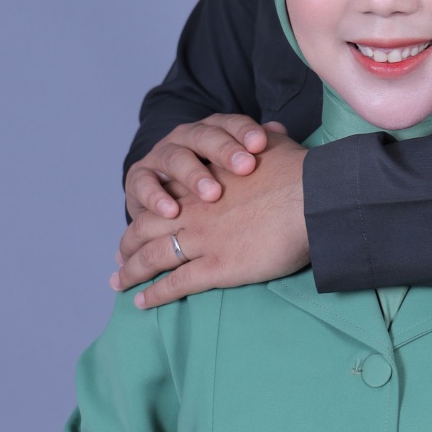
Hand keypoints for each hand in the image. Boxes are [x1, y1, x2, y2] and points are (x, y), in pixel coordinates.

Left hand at [114, 130, 309, 307]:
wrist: (313, 197)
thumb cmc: (299, 171)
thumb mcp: (276, 146)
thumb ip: (265, 139)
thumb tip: (271, 129)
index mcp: (205, 181)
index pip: (164, 196)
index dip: (148, 210)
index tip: (139, 222)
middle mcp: (195, 210)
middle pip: (147, 227)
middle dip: (128, 245)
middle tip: (118, 259)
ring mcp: (202, 239)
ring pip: (153, 256)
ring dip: (132, 271)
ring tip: (119, 282)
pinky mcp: (216, 267)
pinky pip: (175, 283)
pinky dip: (155, 294)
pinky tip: (141, 302)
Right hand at [125, 114, 272, 221]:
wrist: (171, 200)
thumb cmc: (216, 184)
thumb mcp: (237, 168)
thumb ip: (258, 148)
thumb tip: (280, 130)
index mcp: (213, 131)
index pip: (230, 123)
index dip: (244, 132)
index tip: (261, 145)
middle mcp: (185, 138)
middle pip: (204, 136)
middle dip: (224, 150)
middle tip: (245, 167)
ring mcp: (160, 156)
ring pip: (175, 157)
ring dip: (194, 175)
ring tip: (212, 194)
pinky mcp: (139, 179)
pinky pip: (143, 184)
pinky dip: (155, 197)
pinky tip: (172, 211)